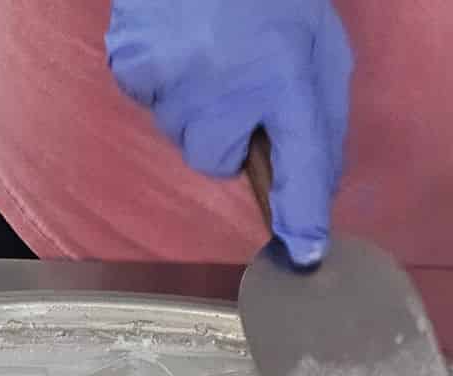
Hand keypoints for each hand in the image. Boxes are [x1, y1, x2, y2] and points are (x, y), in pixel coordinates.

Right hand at [107, 0, 352, 264]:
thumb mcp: (316, 46)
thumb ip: (319, 119)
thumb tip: (315, 189)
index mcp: (282, 72)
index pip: (299, 158)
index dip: (300, 210)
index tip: (303, 252)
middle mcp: (224, 86)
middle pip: (217, 159)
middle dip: (228, 134)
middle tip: (236, 81)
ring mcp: (171, 82)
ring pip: (181, 134)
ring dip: (195, 109)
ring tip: (205, 55)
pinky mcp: (133, 70)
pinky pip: (150, 103)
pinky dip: (163, 84)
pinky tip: (176, 48)